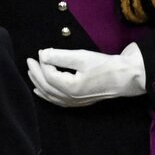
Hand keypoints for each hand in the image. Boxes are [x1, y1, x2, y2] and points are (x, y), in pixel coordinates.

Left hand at [26, 43, 145, 107]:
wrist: (126, 78)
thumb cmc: (106, 66)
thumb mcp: (82, 57)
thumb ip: (61, 56)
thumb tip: (43, 54)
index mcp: (69, 88)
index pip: (48, 75)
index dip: (42, 62)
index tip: (41, 51)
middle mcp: (69, 98)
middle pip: (45, 86)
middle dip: (35, 73)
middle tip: (29, 61)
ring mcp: (73, 102)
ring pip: (49, 95)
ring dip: (38, 84)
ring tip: (30, 73)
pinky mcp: (78, 102)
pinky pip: (56, 101)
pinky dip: (46, 95)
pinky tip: (40, 91)